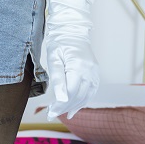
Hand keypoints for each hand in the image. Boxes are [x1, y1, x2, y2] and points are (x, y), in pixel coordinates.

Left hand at [44, 0, 100, 120]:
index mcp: (79, 67)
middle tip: (50, 114)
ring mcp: (94, 73)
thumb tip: (61, 98)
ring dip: (73, 107)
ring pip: (86, 96)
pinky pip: (90, 92)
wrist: (73, 29)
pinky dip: (82, 101)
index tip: (50, 112)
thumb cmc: (60, 42)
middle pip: (78, 96)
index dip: (61, 105)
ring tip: (60, 113)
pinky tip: (73, 109)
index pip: (71, 92)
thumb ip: (58, 78)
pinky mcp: (95, 74)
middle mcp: (90, 71)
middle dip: (64, 108)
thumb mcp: (54, 58)